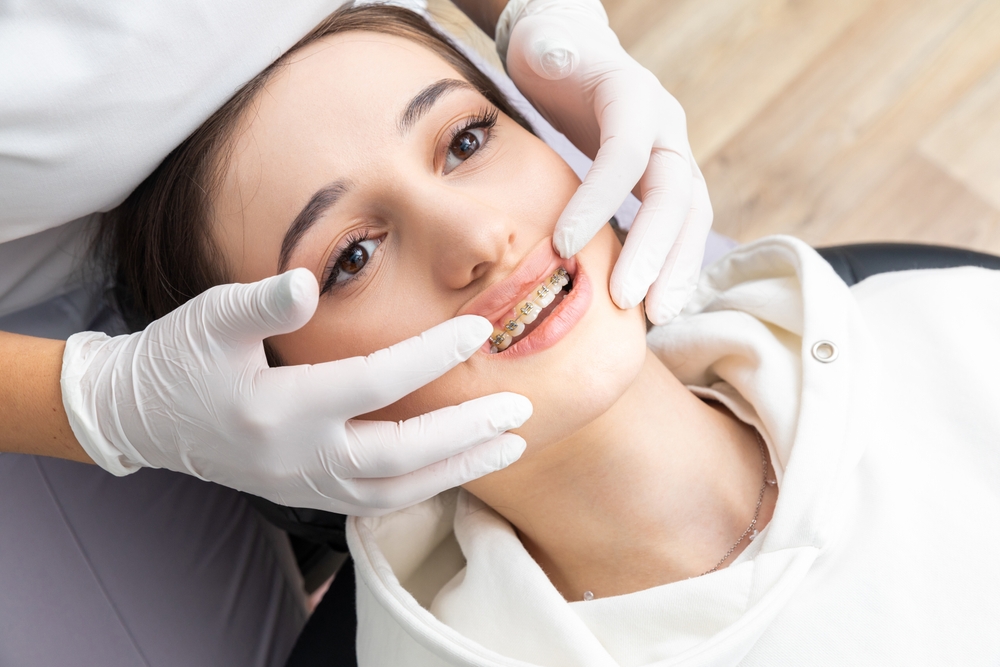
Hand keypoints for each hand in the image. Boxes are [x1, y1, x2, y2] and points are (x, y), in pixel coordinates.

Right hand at [60, 269, 531, 514]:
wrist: (141, 416)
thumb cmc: (178, 357)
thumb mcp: (210, 316)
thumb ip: (261, 301)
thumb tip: (307, 281)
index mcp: (278, 408)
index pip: (375, 382)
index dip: (431, 355)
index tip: (480, 332)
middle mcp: (296, 458)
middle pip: (401, 455)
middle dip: (465, 434)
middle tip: (519, 412)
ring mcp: (301, 484)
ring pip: (396, 490)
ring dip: (457, 470)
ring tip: (508, 449)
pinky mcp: (303, 493)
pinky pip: (376, 501)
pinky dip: (424, 487)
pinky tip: (458, 469)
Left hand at [498, 0, 712, 323]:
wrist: (579, 59)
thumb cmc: (555, 57)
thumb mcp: (546, 46)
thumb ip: (549, 51)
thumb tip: (550, 54)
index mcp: (634, 96)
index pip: (625, 154)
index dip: (599, 201)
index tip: (563, 246)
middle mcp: (666, 129)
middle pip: (675, 195)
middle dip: (656, 251)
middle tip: (628, 303)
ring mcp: (672, 158)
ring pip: (690, 219)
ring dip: (677, 270)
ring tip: (657, 318)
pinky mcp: (664, 184)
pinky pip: (679, 229)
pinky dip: (672, 266)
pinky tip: (657, 306)